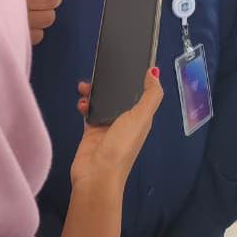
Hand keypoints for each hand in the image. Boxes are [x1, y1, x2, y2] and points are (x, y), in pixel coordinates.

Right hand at [71, 69, 162, 189]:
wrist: (97, 175)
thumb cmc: (122, 145)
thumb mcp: (141, 118)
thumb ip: (150, 95)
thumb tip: (154, 72)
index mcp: (141, 117)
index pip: (140, 92)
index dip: (135, 77)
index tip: (126, 61)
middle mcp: (125, 120)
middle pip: (119, 95)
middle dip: (110, 82)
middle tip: (99, 72)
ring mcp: (107, 125)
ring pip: (102, 101)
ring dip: (94, 91)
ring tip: (85, 87)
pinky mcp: (91, 130)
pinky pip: (89, 110)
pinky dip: (85, 104)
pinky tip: (81, 103)